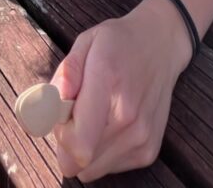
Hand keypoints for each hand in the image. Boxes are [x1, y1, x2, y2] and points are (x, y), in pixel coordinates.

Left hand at [49, 0, 189, 180]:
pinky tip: (111, 123)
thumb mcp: (86, 42)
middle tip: (77, 112)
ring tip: (96, 116)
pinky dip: (102, 152)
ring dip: (84, 149)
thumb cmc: (119, 42)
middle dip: (68, 140)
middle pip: (79, 161)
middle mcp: (128, 116)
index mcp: (107, 82)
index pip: (78, 143)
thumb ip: (65, 74)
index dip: (60, 133)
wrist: (162, 45)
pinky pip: (109, 168)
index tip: (63, 112)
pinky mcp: (149, 151)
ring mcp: (142, 137)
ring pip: (91, 170)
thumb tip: (50, 105)